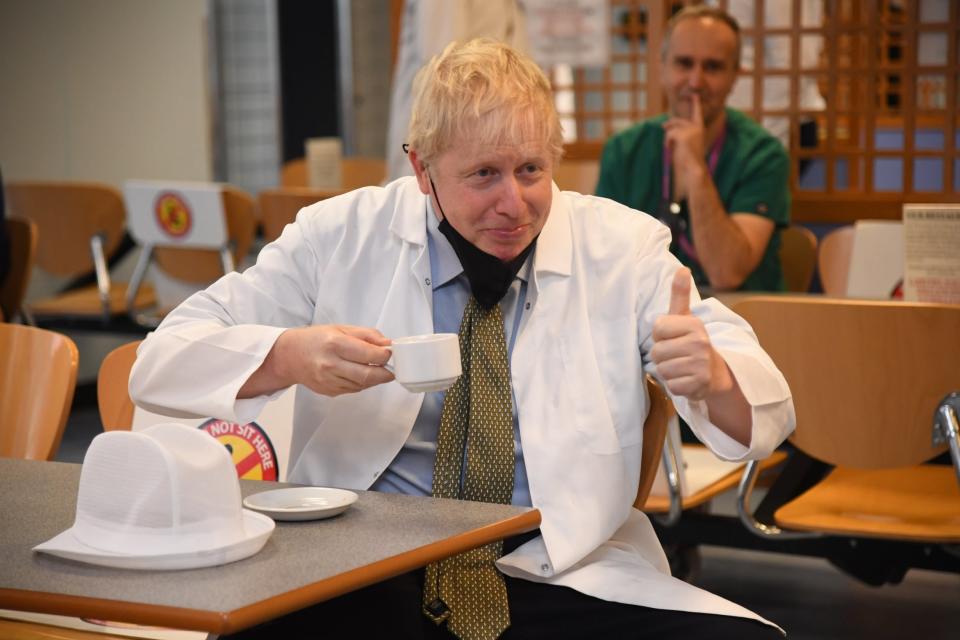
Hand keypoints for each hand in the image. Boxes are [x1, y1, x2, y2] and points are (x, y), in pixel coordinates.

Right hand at [271, 324, 394, 396]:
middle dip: (385, 373)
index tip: (389, 353)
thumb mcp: (342, 328)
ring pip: (362, 385)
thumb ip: (367, 335)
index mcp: (335, 344)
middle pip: (367, 375)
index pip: (369, 355)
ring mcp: (329, 381)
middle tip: (391, 369)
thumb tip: (387, 344)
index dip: (385, 355)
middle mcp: (330, 364)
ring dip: (373, 379)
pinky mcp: (329, 391)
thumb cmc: (316, 339)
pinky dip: (361, 383)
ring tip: (373, 369)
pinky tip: (358, 374)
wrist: (290, 356)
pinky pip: (354, 390)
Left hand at [650, 267, 731, 400]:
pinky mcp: (699, 384)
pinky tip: (686, 379)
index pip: (657, 329)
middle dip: (662, 356)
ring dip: (668, 371)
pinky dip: (675, 385)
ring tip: (682, 366)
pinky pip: (671, 385)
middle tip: (678, 355)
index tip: (673, 337)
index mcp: (694, 324)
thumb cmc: (692, 342)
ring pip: (662, 369)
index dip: (660, 336)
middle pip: (657, 352)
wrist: (715, 372)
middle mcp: (699, 342)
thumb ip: (680, 294)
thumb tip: (683, 268)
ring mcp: (700, 364)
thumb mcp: (686, 317)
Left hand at [663, 94, 707, 195]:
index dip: (695, 103)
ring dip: (667, 137)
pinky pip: (669, 134)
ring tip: (669, 146)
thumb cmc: (689, 158)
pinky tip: (670, 148)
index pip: (697, 113)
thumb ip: (681, 132)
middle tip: (662, 126)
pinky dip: (667, 141)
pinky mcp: (684, 135)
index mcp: (699, 128)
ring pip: (672, 128)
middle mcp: (697, 127)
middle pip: (677, 121)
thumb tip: (667, 124)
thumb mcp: (685, 142)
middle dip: (669, 124)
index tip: (694, 94)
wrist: (693, 168)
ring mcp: (691, 130)